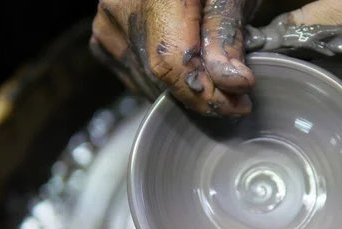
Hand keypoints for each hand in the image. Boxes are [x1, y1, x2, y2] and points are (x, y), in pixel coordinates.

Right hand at [90, 0, 261, 115]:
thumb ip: (226, 37)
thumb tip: (232, 84)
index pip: (172, 64)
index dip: (206, 94)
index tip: (239, 106)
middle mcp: (119, 7)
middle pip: (159, 76)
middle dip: (201, 95)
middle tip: (235, 97)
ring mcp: (106, 22)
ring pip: (145, 80)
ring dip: (182, 92)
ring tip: (212, 79)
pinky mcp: (103, 34)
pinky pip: (130, 73)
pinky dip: (158, 83)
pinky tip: (181, 76)